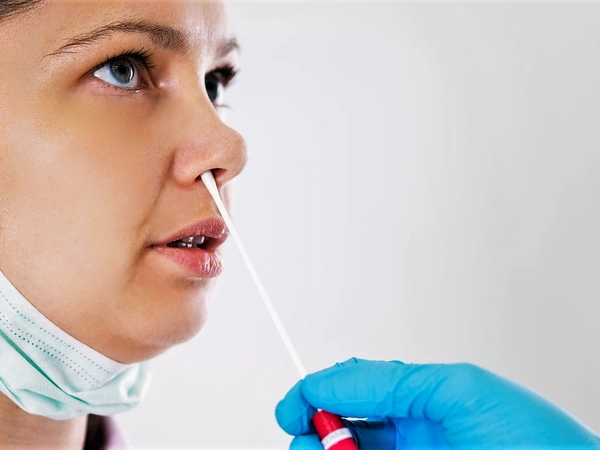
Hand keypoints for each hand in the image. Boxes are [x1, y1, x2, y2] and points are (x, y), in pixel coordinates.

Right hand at [275, 358, 599, 448]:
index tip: (293, 407)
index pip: (360, 385)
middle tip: (302, 436)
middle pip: (350, 424)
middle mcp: (419, 433)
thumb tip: (334, 382)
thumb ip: (392, 381)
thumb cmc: (541, 447)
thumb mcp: (459, 391)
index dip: (319, 391)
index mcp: (428, 399)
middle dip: (318, 427)